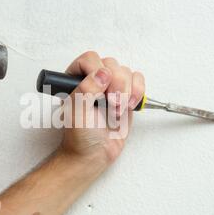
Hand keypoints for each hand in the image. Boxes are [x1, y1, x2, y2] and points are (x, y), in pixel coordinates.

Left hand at [60, 51, 144, 165]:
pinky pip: (138, 81)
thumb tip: (104, 73)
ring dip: (127, 92)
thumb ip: (86, 89)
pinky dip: (138, 92)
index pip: (89, 59)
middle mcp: (93, 80)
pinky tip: (129, 107)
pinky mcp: (126, 95)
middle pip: (112, 64)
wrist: (93, 155)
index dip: (99, 71)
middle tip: (111, 105)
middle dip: (116, 85)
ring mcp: (111, 87)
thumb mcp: (77, 112)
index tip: (100, 91)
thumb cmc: (80, 136)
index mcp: (75, 79)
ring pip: (127, 72)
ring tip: (117, 111)